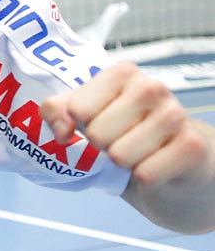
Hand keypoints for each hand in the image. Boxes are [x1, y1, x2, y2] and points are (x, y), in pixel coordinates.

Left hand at [41, 63, 214, 229]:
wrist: (178, 156)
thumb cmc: (126, 129)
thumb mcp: (86, 113)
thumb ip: (58, 112)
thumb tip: (61, 132)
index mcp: (123, 72)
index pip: (77, 108)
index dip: (81, 124)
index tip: (97, 122)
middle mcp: (152, 88)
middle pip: (96, 133)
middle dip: (102, 145)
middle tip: (120, 140)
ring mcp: (175, 115)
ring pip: (119, 156)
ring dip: (123, 163)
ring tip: (139, 151)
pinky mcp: (191, 146)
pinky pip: (145, 174)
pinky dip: (144, 178)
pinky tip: (156, 164)